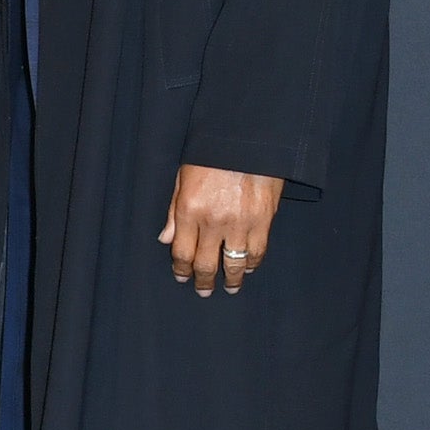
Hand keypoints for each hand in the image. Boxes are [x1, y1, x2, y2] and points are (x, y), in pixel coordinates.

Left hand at [159, 164, 280, 295]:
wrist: (248, 139)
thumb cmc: (212, 154)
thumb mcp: (183, 177)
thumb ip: (173, 211)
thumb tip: (165, 239)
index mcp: (190, 209)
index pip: (182, 251)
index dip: (181, 268)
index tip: (182, 276)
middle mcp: (213, 221)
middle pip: (206, 264)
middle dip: (203, 281)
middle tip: (204, 290)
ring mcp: (240, 222)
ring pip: (233, 263)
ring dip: (231, 279)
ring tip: (230, 287)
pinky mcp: (263, 219)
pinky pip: (257, 251)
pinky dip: (252, 263)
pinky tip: (248, 268)